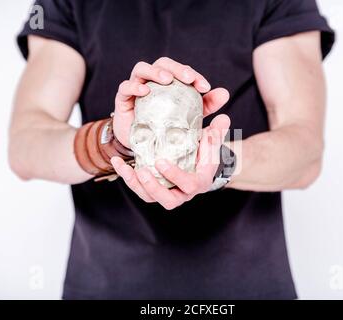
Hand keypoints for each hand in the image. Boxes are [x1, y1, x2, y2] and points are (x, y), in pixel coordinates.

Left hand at [111, 114, 230, 209]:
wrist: (195, 163)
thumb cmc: (203, 151)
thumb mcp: (211, 142)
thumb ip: (217, 132)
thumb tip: (224, 118)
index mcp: (199, 182)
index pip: (189, 184)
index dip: (175, 176)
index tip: (161, 162)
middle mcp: (183, 193)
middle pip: (168, 200)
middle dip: (153, 187)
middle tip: (142, 170)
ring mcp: (167, 193)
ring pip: (150, 197)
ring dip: (136, 184)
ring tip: (126, 168)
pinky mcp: (153, 190)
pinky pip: (139, 189)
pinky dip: (128, 177)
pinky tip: (118, 162)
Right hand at [113, 57, 229, 147]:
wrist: (142, 146)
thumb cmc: (166, 128)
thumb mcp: (190, 119)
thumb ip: (206, 106)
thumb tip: (225, 93)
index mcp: (169, 83)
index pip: (181, 72)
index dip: (194, 76)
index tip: (206, 87)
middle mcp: (152, 81)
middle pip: (163, 64)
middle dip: (177, 68)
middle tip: (189, 78)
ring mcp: (136, 88)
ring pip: (142, 69)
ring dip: (155, 72)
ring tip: (167, 80)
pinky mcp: (123, 99)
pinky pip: (125, 87)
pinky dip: (134, 86)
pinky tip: (145, 91)